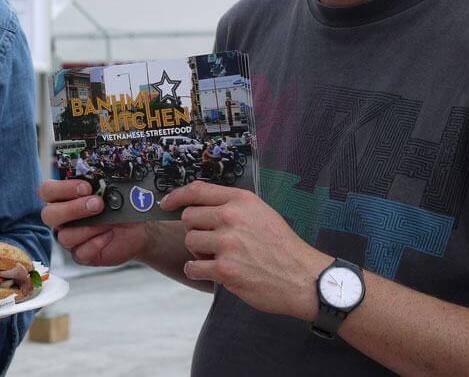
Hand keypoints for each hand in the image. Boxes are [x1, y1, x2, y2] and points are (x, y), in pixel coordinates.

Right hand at [39, 179, 152, 266]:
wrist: (136, 229)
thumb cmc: (120, 207)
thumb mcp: (112, 191)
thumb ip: (100, 186)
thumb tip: (99, 183)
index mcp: (64, 198)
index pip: (48, 191)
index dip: (62, 189)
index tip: (86, 187)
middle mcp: (63, 219)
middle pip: (49, 215)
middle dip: (73, 209)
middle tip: (97, 204)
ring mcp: (71, 238)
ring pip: (65, 237)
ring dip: (88, 228)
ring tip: (108, 222)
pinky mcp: (81, 255)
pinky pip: (80, 253)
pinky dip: (96, 243)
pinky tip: (109, 235)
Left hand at [160, 181, 329, 319]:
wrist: (302, 278)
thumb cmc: (282, 247)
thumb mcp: (261, 213)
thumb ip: (233, 206)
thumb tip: (201, 205)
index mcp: (241, 200)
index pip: (198, 190)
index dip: (176, 196)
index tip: (166, 203)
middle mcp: (232, 218)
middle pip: (189, 217)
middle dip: (195, 230)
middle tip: (211, 241)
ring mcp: (228, 244)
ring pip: (190, 242)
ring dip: (197, 252)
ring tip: (217, 257)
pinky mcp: (225, 270)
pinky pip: (193, 267)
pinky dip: (197, 271)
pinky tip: (211, 271)